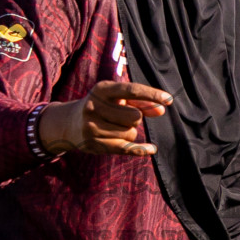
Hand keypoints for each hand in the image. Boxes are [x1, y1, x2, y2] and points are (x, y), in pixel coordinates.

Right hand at [37, 81, 172, 156]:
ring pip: (130, 133)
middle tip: (122, 117)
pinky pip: (125, 148)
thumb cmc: (101, 106)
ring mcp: (92, 127)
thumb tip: (162, 109)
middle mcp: (94, 106)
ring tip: (115, 127)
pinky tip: (152, 149)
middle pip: (134, 117)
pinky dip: (140, 149)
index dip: (152, 94)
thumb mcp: (117, 99)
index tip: (169, 100)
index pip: (132, 90)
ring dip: (129, 132)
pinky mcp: (94, 144)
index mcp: (102, 89)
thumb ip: (140, 102)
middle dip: (135, 119)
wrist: (70, 123)